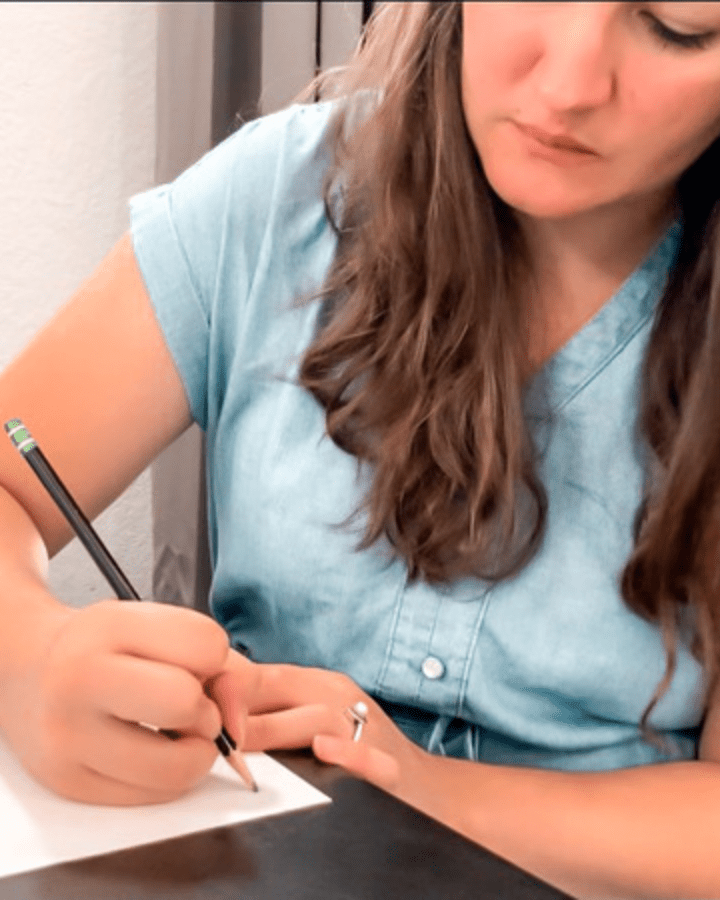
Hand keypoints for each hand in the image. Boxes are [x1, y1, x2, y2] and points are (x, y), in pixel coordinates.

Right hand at [1, 598, 231, 804]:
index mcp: (109, 626)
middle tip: (190, 706)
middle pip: (187, 703)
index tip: (196, 663)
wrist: (25, 670)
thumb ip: (217, 662)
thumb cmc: (104, 647)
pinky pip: (154, 795)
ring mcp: (70, 735)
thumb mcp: (154, 626)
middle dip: (206, 709)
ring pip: (176, 766)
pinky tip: (149, 752)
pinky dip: (169, 777)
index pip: (206, 645)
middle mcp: (81, 678)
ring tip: (174, 733)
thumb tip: (238, 726)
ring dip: (195, 753)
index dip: (215, 659)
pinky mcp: (70, 781)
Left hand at [210, 654, 427, 796]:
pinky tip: (323, 751)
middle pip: (279, 688)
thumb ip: (270, 713)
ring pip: (313, 719)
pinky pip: (364, 756)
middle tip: (198, 727)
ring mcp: (364, 729)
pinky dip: (344, 753)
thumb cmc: (358, 752)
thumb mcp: (314, 720)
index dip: (220, 685)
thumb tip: (207, 713)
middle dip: (234, 704)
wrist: (425, 786)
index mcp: (317, 685)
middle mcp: (338, 698)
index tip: (186, 701)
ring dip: (271, 731)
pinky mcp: (388, 766)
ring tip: (236, 744)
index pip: (260, 673)